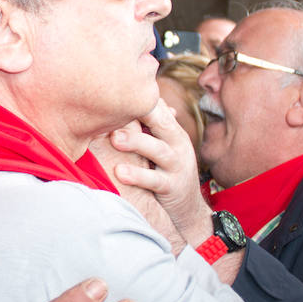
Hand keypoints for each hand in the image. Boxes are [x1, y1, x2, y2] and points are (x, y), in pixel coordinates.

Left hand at [107, 99, 212, 245]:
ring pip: (158, 150)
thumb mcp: (162, 147)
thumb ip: (149, 127)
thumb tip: (129, 100)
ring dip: (136, 143)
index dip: (139, 99)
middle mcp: (177, 145)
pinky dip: (138, 176)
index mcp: (172, 132)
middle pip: (161, 123)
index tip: (115, 90)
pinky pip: (155, 180)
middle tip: (114, 109)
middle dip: (139, 114)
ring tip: (115, 139)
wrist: (189, 211)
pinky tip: (120, 173)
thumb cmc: (167, 173)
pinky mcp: (172, 187)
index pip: (158, 109)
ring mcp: (177, 166)